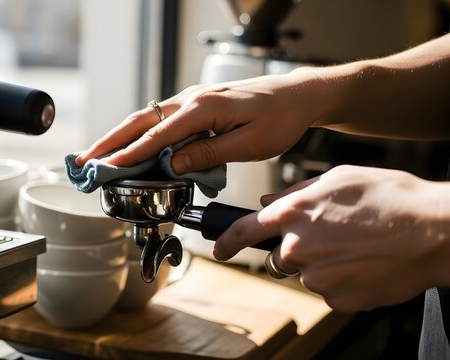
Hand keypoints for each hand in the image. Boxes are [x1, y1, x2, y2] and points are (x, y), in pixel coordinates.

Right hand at [75, 72, 321, 173]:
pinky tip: (131, 146)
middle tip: (84, 162)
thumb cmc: (279, 119)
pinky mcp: (196, 105)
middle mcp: (191, 99)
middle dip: (109, 143)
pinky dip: (140, 134)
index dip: (129, 155)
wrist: (298, 95)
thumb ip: (208, 154)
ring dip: (120, 138)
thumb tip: (172, 164)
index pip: (157, 136)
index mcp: (202, 108)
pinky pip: (161, 120)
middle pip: (140, 122)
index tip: (105, 170)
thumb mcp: (248, 144)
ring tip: (97, 157)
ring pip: (147, 120)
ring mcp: (192, 100)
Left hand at [214, 165, 449, 311]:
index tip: (220, 249)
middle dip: (294, 250)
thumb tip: (267, 203)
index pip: (242, 232)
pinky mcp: (336, 299)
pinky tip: (363, 264)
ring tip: (355, 248)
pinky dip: (341, 281)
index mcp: (292, 215)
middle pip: (278, 257)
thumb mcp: (337, 179)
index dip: (226, 241)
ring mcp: (316, 278)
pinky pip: (328, 291)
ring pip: (306, 274)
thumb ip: (294, 194)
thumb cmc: (390, 198)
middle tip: (329, 239)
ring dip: (322, 265)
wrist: (433, 231)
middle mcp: (296, 248)